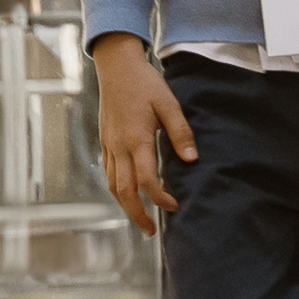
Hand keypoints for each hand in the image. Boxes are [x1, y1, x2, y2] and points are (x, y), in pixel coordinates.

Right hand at [93, 34, 195, 233]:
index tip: (174, 207)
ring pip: (113, 185)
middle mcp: (119, 146)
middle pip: (123, 191)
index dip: (159, 198)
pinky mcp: (105, 141)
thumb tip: (192, 160)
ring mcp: (109, 145)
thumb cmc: (145, 83)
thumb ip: (181, 133)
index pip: (145, 180)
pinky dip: (118, 189)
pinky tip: (128, 194)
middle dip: (137, 214)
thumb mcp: (169, 104)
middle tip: (151, 232)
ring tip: (140, 218)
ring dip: (125, 206)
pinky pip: (109, 173)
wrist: (116, 67)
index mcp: (136, 139)